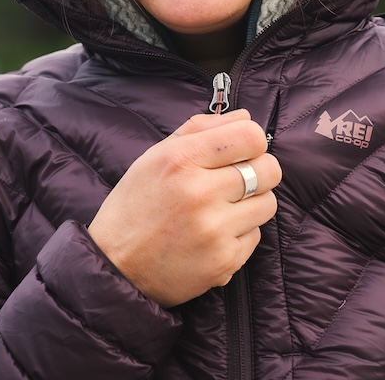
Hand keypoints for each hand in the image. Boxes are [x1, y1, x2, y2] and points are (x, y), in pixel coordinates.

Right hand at [87, 108, 281, 307]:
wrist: (115, 267)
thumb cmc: (135, 206)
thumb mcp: (155, 156)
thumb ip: (200, 129)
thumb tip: (244, 116)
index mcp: (180, 159)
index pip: (250, 136)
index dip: (251, 141)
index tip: (241, 150)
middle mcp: (199, 193)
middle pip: (269, 169)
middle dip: (259, 171)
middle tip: (238, 180)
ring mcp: (214, 230)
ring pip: (268, 203)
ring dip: (252, 204)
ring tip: (223, 209)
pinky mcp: (224, 261)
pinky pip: (255, 236)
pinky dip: (239, 234)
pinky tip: (213, 235)